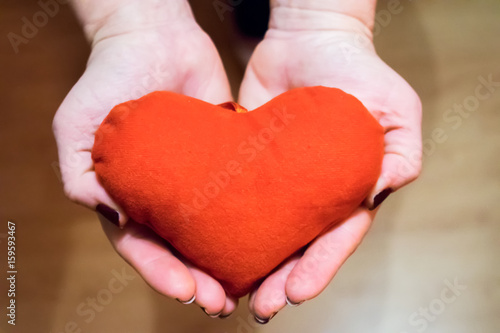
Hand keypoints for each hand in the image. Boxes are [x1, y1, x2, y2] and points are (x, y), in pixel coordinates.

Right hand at [53, 0, 236, 316]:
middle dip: (201, 278)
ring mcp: (195, 180)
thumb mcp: (77, 129)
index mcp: (127, 197)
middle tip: (224, 302)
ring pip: (214, 229)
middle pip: (182, 248)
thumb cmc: (106, 79)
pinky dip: (252, 217)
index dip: (163, 273)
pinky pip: (239, 193)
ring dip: (229, 259)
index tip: (189, 291)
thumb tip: (118, 220)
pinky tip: (270, 237)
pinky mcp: (225, 159)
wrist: (152, 35)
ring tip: (251, 285)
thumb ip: (82, 179)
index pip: (143, 246)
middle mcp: (163, 195)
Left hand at [239, 5, 421, 320]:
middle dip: (280, 278)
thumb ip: (400, 156)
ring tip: (230, 290)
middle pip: (297, 244)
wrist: (311, 37)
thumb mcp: (397, 110)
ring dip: (250, 262)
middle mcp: (312, 191)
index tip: (296, 292)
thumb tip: (377, 194)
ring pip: (263, 229)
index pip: (335, 237)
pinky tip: (207, 244)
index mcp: (348, 188)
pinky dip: (224, 222)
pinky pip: (235, 196)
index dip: (319, 267)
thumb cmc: (360, 72)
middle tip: (261, 306)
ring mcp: (278, 179)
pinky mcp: (248, 161)